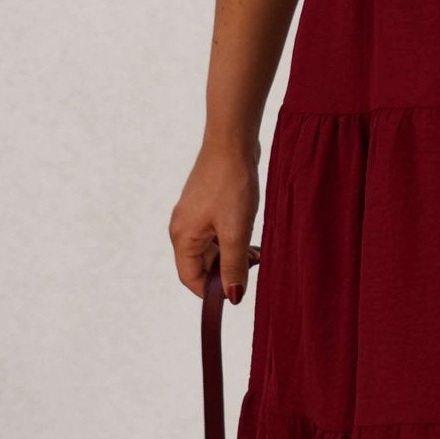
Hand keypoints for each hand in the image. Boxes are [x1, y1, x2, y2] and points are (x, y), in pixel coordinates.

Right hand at [169, 135, 259, 301]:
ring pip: (212, 247)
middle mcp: (183, 227)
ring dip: (232, 254)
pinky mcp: (206, 204)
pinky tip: (251, 235)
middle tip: (254, 265)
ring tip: (256, 252)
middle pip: (201, 264)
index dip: (211, 292)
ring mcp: (194, 214)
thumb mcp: (236, 231)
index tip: (236, 294)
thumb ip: (233, 266)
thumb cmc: (231, 184)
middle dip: (226, 271)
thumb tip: (232, 297)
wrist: (232, 142)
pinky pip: (216, 232)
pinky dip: (232, 238)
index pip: (190, 278)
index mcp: (183, 237)